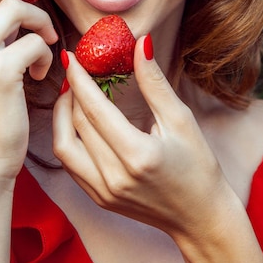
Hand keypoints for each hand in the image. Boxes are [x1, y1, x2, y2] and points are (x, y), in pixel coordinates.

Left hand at [53, 36, 232, 240]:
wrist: (200, 218)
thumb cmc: (198, 167)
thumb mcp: (181, 120)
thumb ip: (154, 82)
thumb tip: (140, 44)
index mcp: (137, 155)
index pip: (95, 109)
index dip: (79, 79)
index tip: (71, 56)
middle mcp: (114, 176)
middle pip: (77, 124)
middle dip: (71, 92)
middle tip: (76, 70)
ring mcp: (103, 192)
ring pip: (64, 146)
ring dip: (63, 116)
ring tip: (72, 94)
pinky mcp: (98, 199)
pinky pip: (70, 164)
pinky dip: (68, 137)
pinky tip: (78, 121)